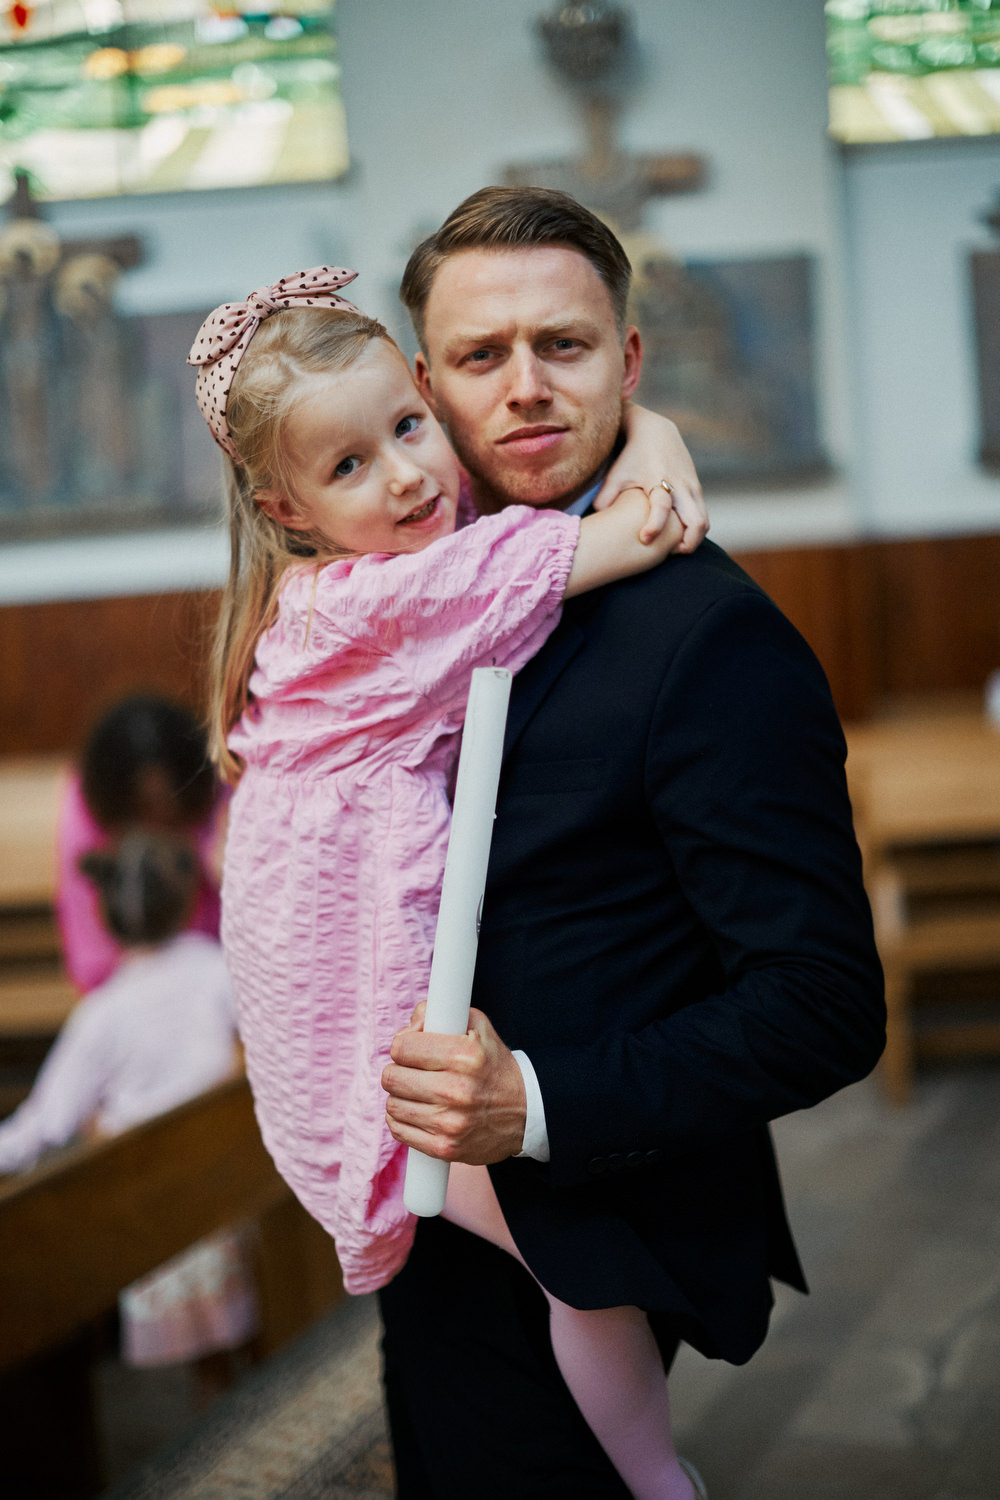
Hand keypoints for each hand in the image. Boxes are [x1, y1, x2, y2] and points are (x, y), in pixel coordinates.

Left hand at [382, 1003, 526, 1164]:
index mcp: (464, 1056)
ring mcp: (450, 1123)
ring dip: (401, 1097)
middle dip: (398, 1071)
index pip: (402, 1047)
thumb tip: (408, 1028)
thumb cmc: (495, 1066)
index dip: (403, 1045)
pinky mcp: (445, 1148)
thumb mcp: (477, 1027)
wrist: (526, 1111)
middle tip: (412, 1071)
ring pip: (392, 1105)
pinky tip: (418, 1111)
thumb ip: (440, 1013)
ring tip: (418, 1092)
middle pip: (392, 1078)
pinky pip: (399, 1131)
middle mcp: (456, 1090)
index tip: (411, 1049)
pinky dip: (402, 1120)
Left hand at [594, 403, 707, 553]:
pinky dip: (694, 528)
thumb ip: (606, 497)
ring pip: (703, 522)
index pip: (661, 508)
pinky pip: (702, 514)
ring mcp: (693, 487)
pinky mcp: (697, 488)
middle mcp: (680, 485)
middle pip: (697, 522)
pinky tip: (676, 534)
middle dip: (687, 543)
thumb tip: (598, 519)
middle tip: (670, 552)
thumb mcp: (616, 474)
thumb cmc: (632, 456)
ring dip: (693, 538)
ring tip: (674, 547)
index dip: (654, 526)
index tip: (645, 539)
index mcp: (658, 480)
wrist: (656, 431)